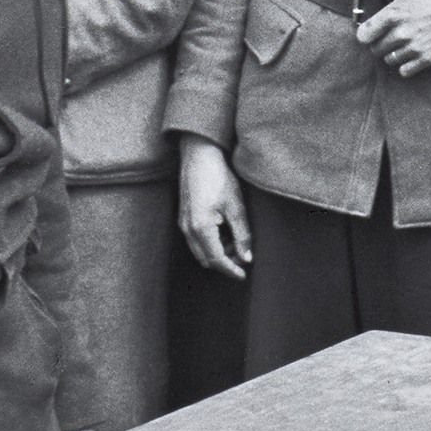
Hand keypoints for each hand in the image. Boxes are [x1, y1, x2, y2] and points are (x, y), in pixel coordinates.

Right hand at [178, 136, 251, 279]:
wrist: (199, 155)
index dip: (231, 270)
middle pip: (206, 259)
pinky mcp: (184, 216)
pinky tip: (224, 231)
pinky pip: (195, 240)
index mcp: (201, 228)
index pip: (217, 259)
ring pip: (200, 250)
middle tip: (243, 256)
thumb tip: (246, 257)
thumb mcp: (236, 206)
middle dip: (225, 262)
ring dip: (217, 252)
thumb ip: (242, 234)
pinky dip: (210, 243)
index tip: (244, 275)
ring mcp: (183, 223)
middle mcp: (188, 229)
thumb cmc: (218, 177)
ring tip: (236, 242)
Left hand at [353, 0, 430, 77]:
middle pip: (376, 49)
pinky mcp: (427, 58)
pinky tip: (409, 53)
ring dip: (391, 53)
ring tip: (399, 43)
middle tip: (386, 35)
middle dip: (378, 42)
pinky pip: (405, 71)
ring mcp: (414, 47)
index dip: (364, 33)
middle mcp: (401, 33)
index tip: (368, 31)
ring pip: (389, 60)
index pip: (364, 34)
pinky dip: (404, 65)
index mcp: (393, 13)